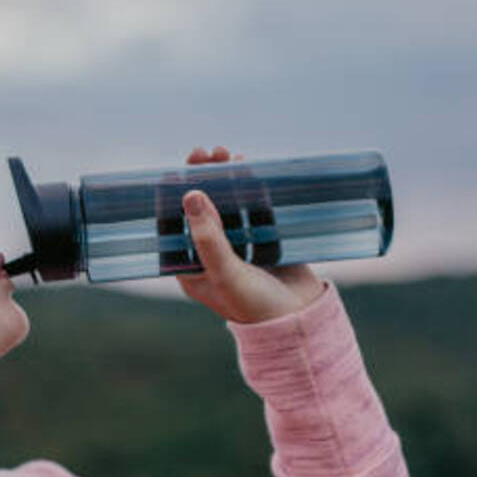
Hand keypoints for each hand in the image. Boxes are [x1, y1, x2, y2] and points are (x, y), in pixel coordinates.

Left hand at [175, 146, 326, 323]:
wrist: (300, 322)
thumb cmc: (255, 306)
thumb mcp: (225, 272)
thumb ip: (208, 237)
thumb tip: (190, 195)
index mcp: (192, 267)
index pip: (176, 223)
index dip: (176, 194)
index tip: (182, 168)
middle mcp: (211, 254)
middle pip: (202, 208)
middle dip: (204, 179)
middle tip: (210, 153)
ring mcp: (239, 247)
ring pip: (227, 205)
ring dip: (228, 180)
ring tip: (231, 155)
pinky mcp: (264, 241)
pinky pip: (253, 209)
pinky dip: (251, 190)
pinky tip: (251, 170)